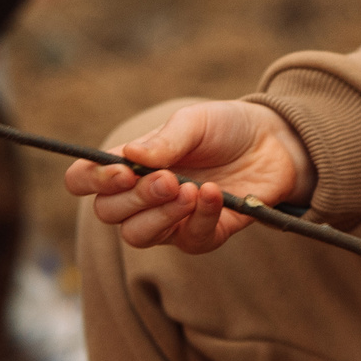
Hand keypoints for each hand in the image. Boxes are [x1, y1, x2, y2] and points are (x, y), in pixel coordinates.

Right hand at [63, 100, 314, 255]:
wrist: (275, 143)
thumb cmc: (226, 128)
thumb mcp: (195, 121)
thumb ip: (164, 140)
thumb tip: (130, 156)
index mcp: (131, 164)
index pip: (85, 181)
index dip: (91, 180)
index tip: (119, 171)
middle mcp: (142, 196)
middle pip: (109, 213)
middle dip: (133, 197)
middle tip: (167, 178)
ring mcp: (170, 220)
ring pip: (138, 235)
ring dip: (160, 214)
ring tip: (189, 188)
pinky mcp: (202, 235)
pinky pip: (189, 240)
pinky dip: (200, 216)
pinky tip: (214, 194)